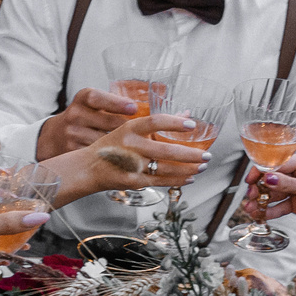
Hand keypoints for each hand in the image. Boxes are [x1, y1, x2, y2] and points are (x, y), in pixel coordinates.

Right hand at [47, 85, 142, 151]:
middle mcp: (75, 115)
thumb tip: (143, 108)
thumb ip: (110, 104)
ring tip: (138, 147)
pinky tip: (123, 158)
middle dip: (128, 129)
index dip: (116, 103)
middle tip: (145, 133)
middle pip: (107, 122)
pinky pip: (98, 155)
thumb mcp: (89, 105)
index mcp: (81, 100)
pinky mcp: (73, 152)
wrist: (52, 138)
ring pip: (106, 141)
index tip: (133, 108)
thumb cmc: (80, 119)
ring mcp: (73, 135)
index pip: (97, 98)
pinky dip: (113, 157)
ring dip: (123, 145)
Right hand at [58, 112, 209, 199]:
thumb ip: (157, 123)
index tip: (192, 124)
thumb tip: (185, 114)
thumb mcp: (129, 129)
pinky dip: (177, 180)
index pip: (155, 121)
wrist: (87, 168)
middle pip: (166, 150)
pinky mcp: (132, 182)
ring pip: (166, 168)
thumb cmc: (111, 146)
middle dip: (191, 154)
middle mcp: (130, 147)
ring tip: (202, 166)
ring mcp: (131, 166)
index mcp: (129, 129)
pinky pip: (160, 182)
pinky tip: (189, 178)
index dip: (175, 122)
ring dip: (188, 169)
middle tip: (207, 155)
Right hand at [244, 149, 295, 222]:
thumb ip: (288, 184)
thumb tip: (268, 178)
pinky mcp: (295, 204)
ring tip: (250, 208)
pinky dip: (269, 211)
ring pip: (273, 194)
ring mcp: (295, 189)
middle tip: (250, 196)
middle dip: (259, 188)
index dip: (262, 171)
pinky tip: (259, 215)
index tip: (251, 179)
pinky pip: (279, 206)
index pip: (277, 163)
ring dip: (261, 201)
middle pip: (272, 179)